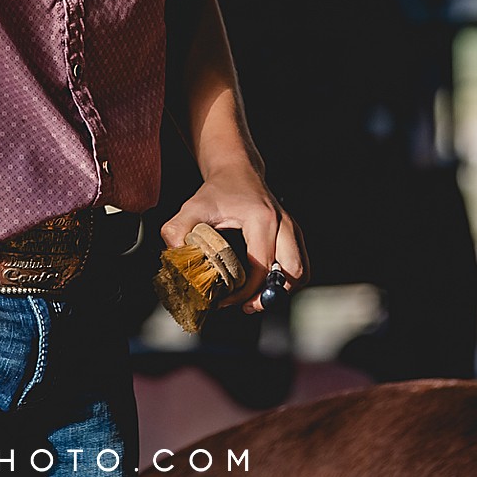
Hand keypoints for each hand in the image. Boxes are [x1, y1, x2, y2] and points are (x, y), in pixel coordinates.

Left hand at [161, 168, 308, 313]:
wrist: (237, 171)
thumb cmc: (218, 190)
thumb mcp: (193, 207)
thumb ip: (178, 231)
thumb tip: (176, 259)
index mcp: (262, 219)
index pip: (260, 266)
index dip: (244, 290)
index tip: (225, 300)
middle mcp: (283, 224)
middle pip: (291, 272)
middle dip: (269, 295)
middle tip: (247, 306)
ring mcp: (292, 229)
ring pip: (301, 271)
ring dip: (281, 291)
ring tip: (255, 300)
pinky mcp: (293, 234)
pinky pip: (299, 264)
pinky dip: (285, 281)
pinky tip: (264, 286)